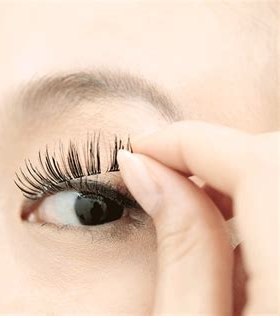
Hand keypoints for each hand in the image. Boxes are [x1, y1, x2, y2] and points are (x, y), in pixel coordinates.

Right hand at [117, 121, 277, 314]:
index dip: (193, 142)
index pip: (262, 165)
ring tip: (190, 208)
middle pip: (278, 160)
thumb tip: (144, 171)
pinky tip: (236, 237)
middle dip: (216, 154)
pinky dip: (263, 202)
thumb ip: (181, 251)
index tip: (142, 150)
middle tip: (160, 176)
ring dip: (241, 178)